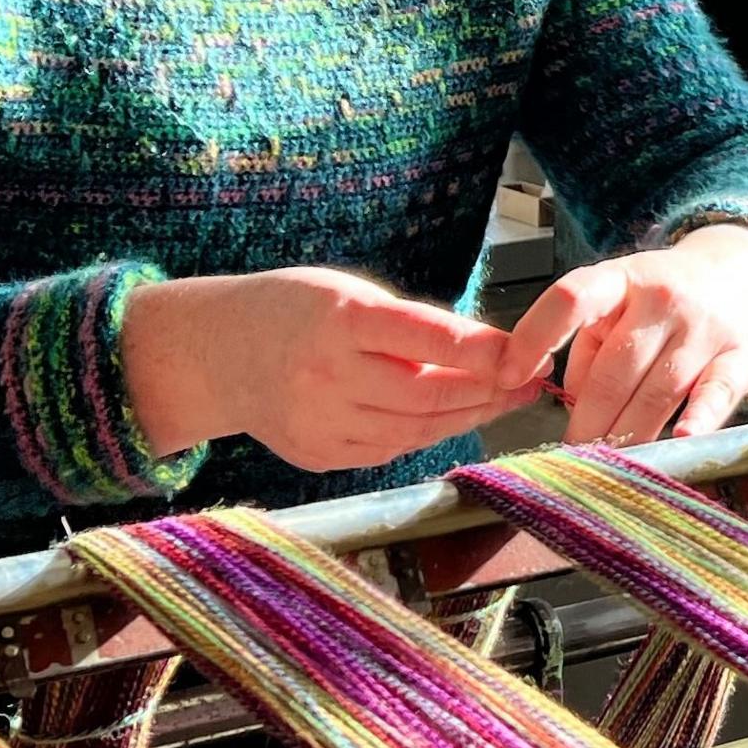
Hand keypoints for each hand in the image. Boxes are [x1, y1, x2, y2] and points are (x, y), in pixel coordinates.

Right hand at [121, 267, 515, 472]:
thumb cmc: (292, 311)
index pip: (427, 337)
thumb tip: (489, 352)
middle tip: (530, 382)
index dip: (484, 350)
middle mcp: (327, 375)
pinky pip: (391, 449)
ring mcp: (321, 422)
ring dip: (469, 417)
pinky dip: (426, 433)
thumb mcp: (349, 292)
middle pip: (429, 394)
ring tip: (505, 400)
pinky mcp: (319, 455)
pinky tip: (451, 416)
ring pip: (416, 430)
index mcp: (338, 320)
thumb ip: (412, 324)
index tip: (525, 352)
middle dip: (490, 391)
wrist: (216, 355)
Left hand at [496, 223, 747, 447]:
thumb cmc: (664, 299)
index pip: (570, 299)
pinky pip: (717, 393)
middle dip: (586, 421)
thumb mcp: (619, 301)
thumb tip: (568, 402)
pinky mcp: (742, 356)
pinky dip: (698, 418)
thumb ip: (588, 347)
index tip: (505, 378)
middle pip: (613, 371)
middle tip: (571, 455)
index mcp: (621, 279)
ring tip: (607, 464)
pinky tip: (680, 439)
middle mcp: (663, 298)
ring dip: (626, 434)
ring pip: (656, 392)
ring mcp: (705, 327)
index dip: (534, 338)